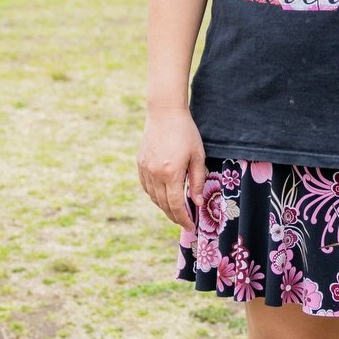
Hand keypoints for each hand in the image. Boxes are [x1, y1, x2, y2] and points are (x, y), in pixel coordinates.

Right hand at [137, 104, 207, 231]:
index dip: (183, 219)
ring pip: (153, 197)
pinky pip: (146, 187)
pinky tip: (163, 196)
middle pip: (164, 204)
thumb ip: (197, 181)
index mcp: (171, 173)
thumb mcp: (197, 156)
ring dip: (164, 207)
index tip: (190, 226)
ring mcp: (145, 169)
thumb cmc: (185, 132)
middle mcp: (155, 174)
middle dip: (175, 216)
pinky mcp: (140, 163)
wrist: (164, 112)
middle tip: (185, 222)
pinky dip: (154, 195)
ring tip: (176, 211)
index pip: (176, 205)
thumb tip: (197, 203)